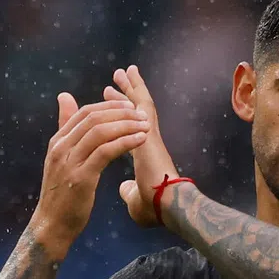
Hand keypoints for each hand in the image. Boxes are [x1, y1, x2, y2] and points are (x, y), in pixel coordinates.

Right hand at [32, 93, 149, 248]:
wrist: (52, 225)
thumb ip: (66, 130)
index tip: (130, 107)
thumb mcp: (61, 158)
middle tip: (141, 114)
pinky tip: (139, 140)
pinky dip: (124, 142)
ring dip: (126, 125)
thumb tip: (65, 97)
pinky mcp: (81, 178)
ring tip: (145, 126)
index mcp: (57, 142)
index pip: (84, 112)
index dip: (109, 106)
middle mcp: (61, 148)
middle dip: (121, 113)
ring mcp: (70, 162)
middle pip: (93, 118)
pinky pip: (105, 152)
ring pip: (100, 132)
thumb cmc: (61, 195)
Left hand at [105, 66, 181, 227]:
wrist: (168, 207)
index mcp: (144, 155)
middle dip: (126, 95)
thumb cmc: (155, 208)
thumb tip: (124, 188)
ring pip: (141, 104)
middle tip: (118, 77)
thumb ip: (129, 190)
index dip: (120, 116)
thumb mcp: (135, 199)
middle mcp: (148, 141)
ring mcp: (151, 136)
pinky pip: (142, 106)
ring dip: (132, 87)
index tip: (110, 102)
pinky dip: (135, 91)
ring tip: (124, 70)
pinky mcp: (150, 133)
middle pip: (136, 112)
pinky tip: (128, 78)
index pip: (128, 129)